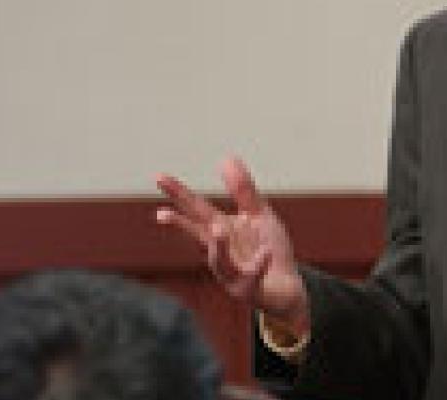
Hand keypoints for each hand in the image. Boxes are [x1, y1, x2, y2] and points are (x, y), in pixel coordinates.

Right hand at [155, 157, 308, 335]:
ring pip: (220, 261)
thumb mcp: (258, 215)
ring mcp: (232, 273)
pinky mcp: (249, 289)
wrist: (288, 289)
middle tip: (161, 214)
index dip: (179, 194)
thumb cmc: (269, 250)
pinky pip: (252, 276)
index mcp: (222, 231)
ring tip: (219, 228)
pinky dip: (258, 264)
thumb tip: (225, 158)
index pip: (197, 209)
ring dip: (218, 245)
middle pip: (200, 235)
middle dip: (181, 224)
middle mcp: (221, 252)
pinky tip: (266, 252)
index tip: (158, 177)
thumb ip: (242, 190)